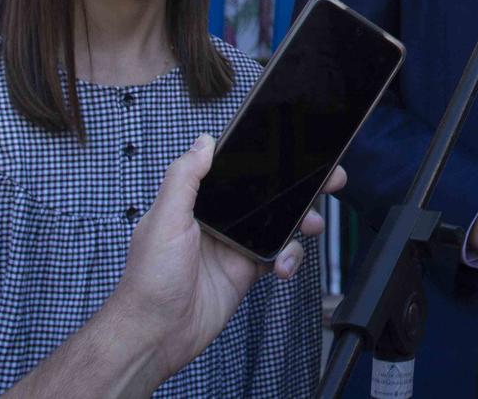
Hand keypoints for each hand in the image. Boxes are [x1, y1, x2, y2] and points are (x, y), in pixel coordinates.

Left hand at [107, 136, 341, 384]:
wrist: (157, 335)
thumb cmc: (149, 279)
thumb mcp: (164, 221)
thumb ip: (184, 179)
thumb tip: (204, 141)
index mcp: (196, 202)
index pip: (236, 171)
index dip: (266, 159)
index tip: (293, 149)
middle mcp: (218, 220)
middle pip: (266, 194)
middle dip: (299, 186)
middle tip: (328, 180)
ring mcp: (234, 245)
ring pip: (279, 223)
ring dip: (302, 220)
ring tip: (312, 224)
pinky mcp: (246, 271)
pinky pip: (278, 256)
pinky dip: (290, 258)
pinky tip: (284, 266)